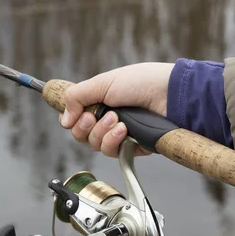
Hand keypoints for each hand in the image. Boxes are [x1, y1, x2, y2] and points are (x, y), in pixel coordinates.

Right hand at [59, 63, 173, 157]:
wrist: (170, 95)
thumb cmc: (142, 82)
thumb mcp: (103, 83)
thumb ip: (76, 97)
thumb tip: (64, 119)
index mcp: (100, 101)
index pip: (75, 118)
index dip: (73, 119)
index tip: (77, 115)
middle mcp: (108, 118)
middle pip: (82, 135)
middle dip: (87, 126)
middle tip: (98, 116)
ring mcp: (120, 134)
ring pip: (95, 145)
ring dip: (103, 133)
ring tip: (118, 121)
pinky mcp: (132, 147)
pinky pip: (113, 153)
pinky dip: (114, 142)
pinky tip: (125, 131)